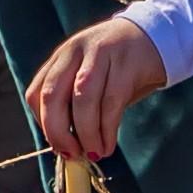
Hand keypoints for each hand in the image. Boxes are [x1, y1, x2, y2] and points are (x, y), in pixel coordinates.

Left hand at [26, 12, 165, 160]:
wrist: (156, 38)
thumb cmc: (120, 69)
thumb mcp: (90, 78)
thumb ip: (75, 104)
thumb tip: (67, 146)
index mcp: (62, 57)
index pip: (36, 92)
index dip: (43, 124)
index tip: (58, 145)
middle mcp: (75, 51)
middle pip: (52, 95)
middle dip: (58, 132)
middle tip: (71, 154)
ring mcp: (100, 53)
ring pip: (83, 99)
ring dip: (86, 133)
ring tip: (94, 153)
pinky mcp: (126, 63)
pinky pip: (111, 102)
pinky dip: (107, 129)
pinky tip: (108, 144)